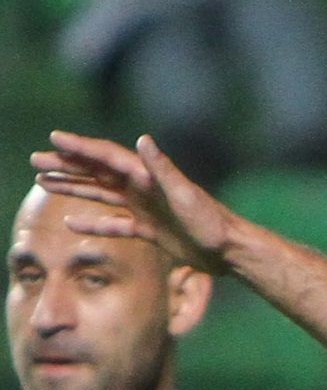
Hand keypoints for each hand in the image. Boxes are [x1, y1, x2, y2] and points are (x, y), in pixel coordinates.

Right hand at [31, 132, 235, 273]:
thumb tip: (142, 140)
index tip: (54, 138)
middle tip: (35, 161)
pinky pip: (116, 224)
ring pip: (102, 194)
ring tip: (44, 182)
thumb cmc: (211, 222)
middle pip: (97, 172)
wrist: (229, 250)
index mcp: (148, 177)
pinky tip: (72, 223)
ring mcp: (146, 209)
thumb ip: (162, 169)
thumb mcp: (185, 194)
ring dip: (74, 188)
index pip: (108, 157)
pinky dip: (95, 223)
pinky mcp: (150, 230)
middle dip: (67, 165)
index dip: (81, 147)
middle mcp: (144, 189)